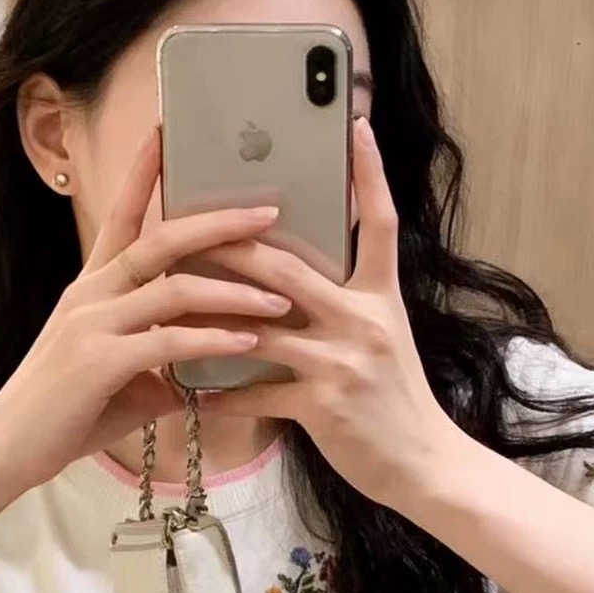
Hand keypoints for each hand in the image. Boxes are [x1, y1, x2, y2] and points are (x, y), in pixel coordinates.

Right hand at [0, 127, 293, 497]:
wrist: (6, 448)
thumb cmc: (61, 417)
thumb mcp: (116, 381)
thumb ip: (155, 368)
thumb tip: (191, 378)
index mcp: (91, 288)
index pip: (121, 217)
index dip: (143, 173)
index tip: (166, 134)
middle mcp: (90, 294)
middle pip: (161, 239)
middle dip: (219, 224)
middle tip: (268, 213)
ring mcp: (93, 323)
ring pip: (174, 288)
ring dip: (233, 292)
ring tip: (280, 298)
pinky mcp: (99, 360)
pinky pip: (168, 340)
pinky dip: (213, 339)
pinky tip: (248, 343)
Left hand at [194, 117, 454, 508]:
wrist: (425, 467)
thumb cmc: (397, 403)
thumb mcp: (386, 339)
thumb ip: (350, 305)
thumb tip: (298, 279)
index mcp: (381, 297)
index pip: (379, 222)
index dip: (370, 173)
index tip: (357, 125)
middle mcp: (363, 320)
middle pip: (288, 267)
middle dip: (231, 245)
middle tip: (187, 222)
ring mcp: (342, 362)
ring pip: (261, 326)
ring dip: (210, 317)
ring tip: (169, 306)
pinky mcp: (323, 405)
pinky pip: (259, 391)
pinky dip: (224, 393)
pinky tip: (196, 393)